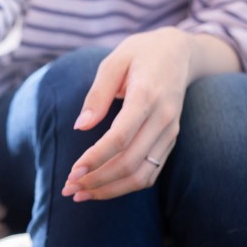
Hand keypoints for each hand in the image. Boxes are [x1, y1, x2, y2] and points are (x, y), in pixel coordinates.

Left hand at [62, 27, 238, 201]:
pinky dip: (125, 186)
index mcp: (147, 97)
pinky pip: (151, 172)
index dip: (96, 158)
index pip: (121, 137)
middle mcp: (164, 118)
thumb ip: (96, 94)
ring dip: (110, 189)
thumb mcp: (113, 62)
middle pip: (131, 162)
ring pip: (143, 174)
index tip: (72, 171)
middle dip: (97, 180)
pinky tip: (100, 188)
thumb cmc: (139, 54)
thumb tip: (80, 127)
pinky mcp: (170, 140)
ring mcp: (170, 132)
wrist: (179, 52)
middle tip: (67, 188)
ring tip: (80, 194)